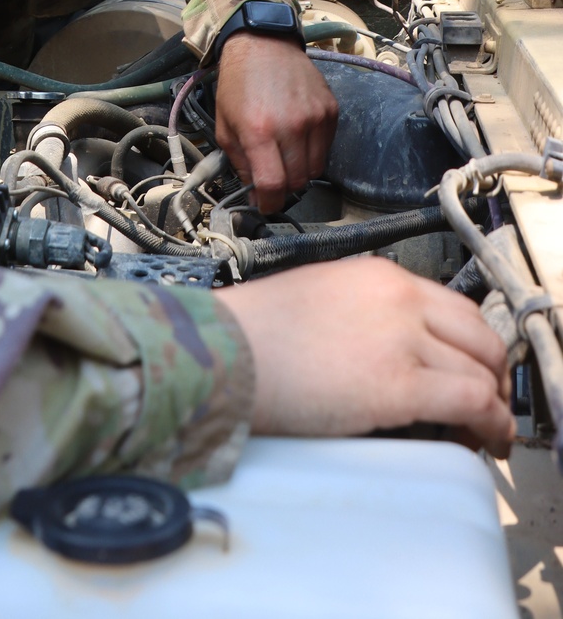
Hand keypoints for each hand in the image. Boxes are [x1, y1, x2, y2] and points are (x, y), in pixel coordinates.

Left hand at [215, 33, 337, 211]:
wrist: (263, 45)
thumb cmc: (239, 84)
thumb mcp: (224, 125)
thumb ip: (239, 163)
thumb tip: (256, 192)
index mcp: (259, 130)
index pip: (274, 185)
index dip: (270, 203)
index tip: (266, 205)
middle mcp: (292, 126)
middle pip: (297, 181)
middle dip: (282, 187)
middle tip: (271, 176)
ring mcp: (315, 117)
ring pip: (315, 169)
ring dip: (299, 170)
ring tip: (283, 154)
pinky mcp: (330, 110)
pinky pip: (326, 148)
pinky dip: (312, 151)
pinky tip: (296, 136)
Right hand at [222, 258, 513, 457]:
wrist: (224, 350)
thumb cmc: (253, 332)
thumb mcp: (319, 297)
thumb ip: (362, 311)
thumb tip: (385, 348)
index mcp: (378, 275)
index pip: (454, 306)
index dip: (471, 345)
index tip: (470, 369)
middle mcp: (399, 298)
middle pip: (479, 334)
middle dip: (491, 373)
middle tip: (485, 403)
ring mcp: (402, 339)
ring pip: (482, 370)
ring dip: (492, 404)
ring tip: (483, 432)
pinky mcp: (399, 385)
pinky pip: (472, 402)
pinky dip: (489, 424)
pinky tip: (483, 439)